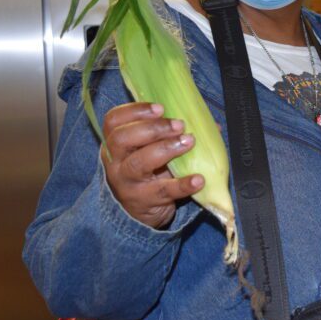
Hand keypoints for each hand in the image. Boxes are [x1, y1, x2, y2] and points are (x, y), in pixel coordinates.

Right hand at [101, 102, 203, 228]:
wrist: (138, 212)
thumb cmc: (147, 171)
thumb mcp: (148, 150)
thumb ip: (169, 133)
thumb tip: (207, 122)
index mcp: (114, 143)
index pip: (113, 121)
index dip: (135, 111)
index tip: (160, 108)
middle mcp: (115, 162)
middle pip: (122, 139)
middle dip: (153, 128)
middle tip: (179, 125)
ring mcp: (127, 183)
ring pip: (139, 163)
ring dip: (166, 149)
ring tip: (189, 142)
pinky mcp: (144, 202)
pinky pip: (164, 191)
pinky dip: (183, 184)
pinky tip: (199, 179)